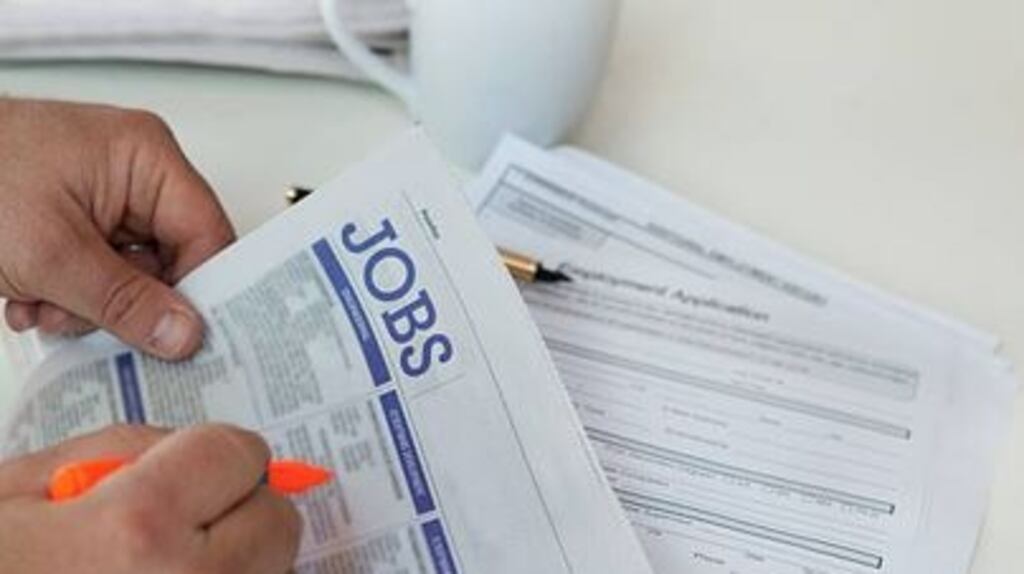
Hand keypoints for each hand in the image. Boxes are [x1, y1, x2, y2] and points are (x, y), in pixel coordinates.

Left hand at [0, 98, 234, 358]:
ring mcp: (105, 193)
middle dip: (127, 302)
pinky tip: (27, 295)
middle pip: (171, 259)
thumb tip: (186, 335)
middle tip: (85, 322)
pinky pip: (100, 269)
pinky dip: (67, 294)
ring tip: (39, 304)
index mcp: (147, 157)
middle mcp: (135, 171)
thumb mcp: (51, 254)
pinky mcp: (77, 214)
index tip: (187, 340)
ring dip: (88, 305)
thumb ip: (125, 301)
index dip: (201, 290)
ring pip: (132, 273)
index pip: (207, 234)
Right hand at [0, 424, 301, 573]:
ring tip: (157, 569)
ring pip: (270, 573)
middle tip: (178, 522)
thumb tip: (188, 449)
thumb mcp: (18, 488)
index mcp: (135, 529)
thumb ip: (118, 452)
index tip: (192, 466)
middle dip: (237, 507)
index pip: (240, 454)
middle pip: (276, 521)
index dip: (213, 453)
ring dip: (234, 560)